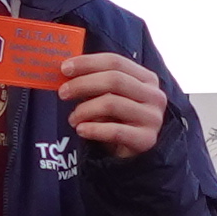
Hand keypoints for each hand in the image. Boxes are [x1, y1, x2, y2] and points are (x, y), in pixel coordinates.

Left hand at [53, 50, 168, 156]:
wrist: (134, 154)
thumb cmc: (119, 121)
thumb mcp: (112, 97)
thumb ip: (97, 83)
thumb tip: (67, 71)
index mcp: (147, 79)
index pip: (115, 61)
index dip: (87, 63)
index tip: (64, 68)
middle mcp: (154, 95)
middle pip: (114, 80)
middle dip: (83, 84)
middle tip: (63, 93)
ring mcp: (153, 118)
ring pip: (112, 104)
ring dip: (85, 110)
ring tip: (72, 119)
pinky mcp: (147, 139)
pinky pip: (115, 131)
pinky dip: (94, 129)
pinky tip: (81, 130)